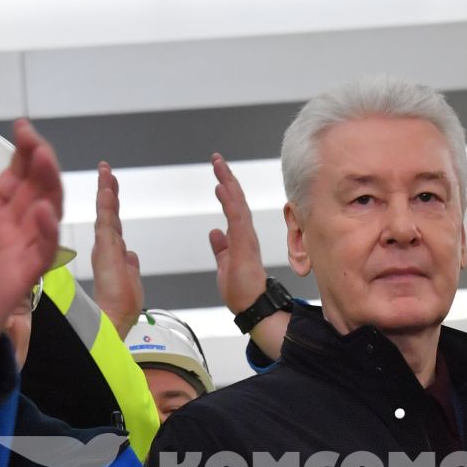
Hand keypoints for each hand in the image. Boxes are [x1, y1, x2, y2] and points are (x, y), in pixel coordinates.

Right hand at [90, 162, 144, 338]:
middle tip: (106, 170)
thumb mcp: (132, 282)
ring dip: (106, 191)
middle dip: (107, 190)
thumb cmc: (121, 308)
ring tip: (106, 172)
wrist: (113, 321)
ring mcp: (104, 248)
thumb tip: (131, 256)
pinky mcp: (104, 251)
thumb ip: (130, 267)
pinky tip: (107, 190)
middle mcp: (106, 248)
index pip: (114, 223)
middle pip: (108, 213)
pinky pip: (106, 223)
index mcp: (112, 254)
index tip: (112, 186)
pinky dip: (106, 205)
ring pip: (105, 213)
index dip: (113, 204)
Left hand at [208, 154, 285, 360]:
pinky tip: (223, 189)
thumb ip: (221, 248)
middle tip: (217, 159)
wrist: (251, 306)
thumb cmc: (242, 290)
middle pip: (237, 200)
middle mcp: (246, 234)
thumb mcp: (224, 265)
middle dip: (227, 178)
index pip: (233, 207)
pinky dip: (230, 202)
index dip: (226, 189)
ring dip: (228, 184)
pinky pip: (237, 218)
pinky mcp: (245, 245)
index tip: (218, 173)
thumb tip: (215, 233)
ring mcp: (246, 238)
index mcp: (241, 237)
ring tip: (219, 167)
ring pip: (237, 204)